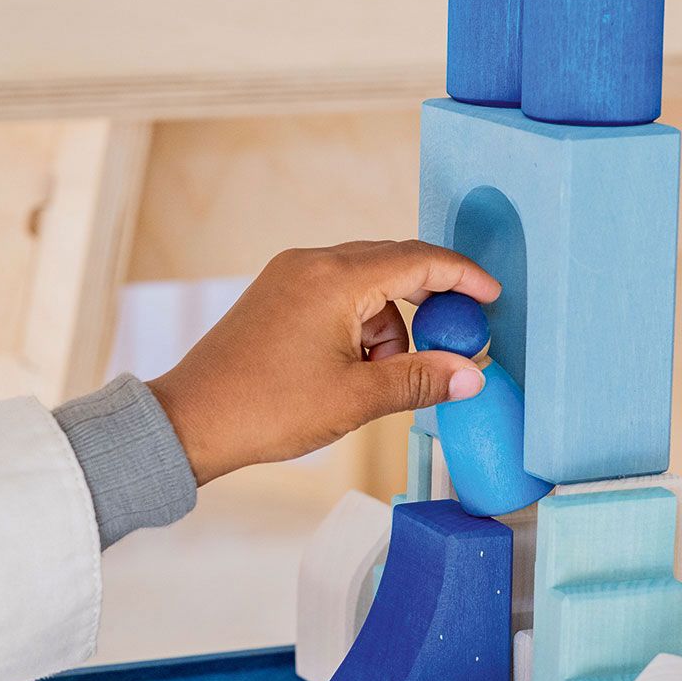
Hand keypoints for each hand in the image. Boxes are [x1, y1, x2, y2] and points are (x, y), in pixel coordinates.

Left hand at [147, 241, 500, 485]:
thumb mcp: (356, 399)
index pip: (418, 260)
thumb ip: (420, 379)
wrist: (190, 420)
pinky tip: (353, 369)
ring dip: (388, 325)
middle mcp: (311, 262)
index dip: (462, 276)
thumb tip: (471, 375)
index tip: (491, 296)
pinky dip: (358, 325)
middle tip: (454, 339)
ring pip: (365, 284)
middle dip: (428, 302)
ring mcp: (290, 275)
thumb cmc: (265, 408)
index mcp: (334, 278)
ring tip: (377, 379)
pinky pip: (336, 294)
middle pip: (393, 263)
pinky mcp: (276, 293)